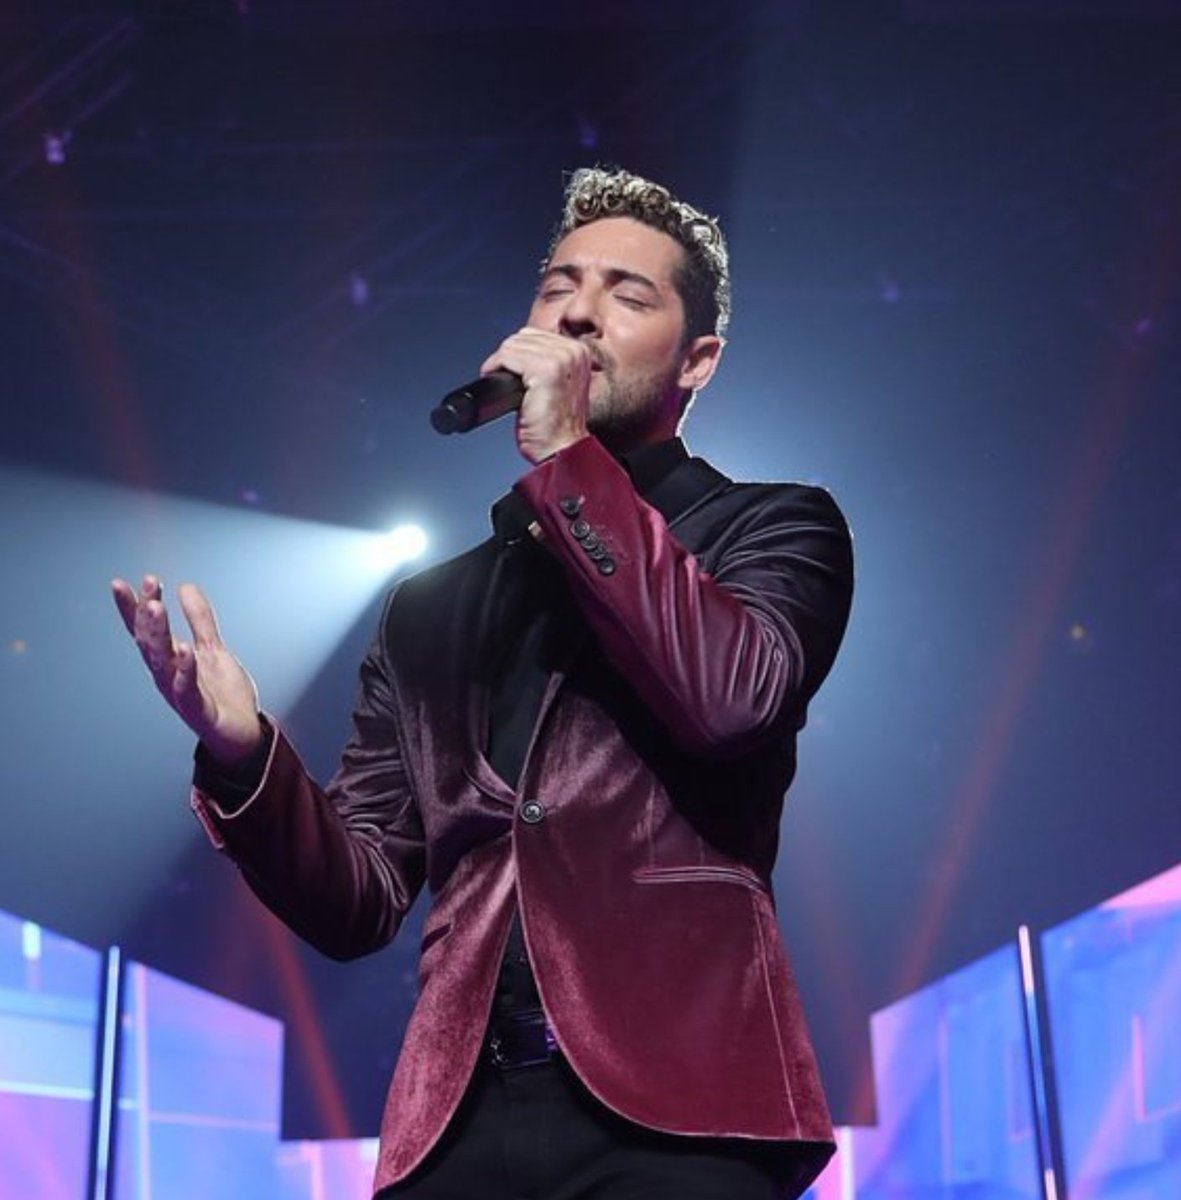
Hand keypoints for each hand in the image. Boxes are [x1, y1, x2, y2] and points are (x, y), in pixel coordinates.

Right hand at [111, 575, 262, 765]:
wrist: (243, 733)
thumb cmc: (222, 695)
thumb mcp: (213, 649)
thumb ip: (200, 621)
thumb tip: (186, 587)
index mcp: (169, 661)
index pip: (145, 631)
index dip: (131, 609)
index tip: (121, 582)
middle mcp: (167, 676)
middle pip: (150, 642)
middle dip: (146, 614)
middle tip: (148, 584)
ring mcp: (180, 694)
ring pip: (162, 663)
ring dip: (157, 635)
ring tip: (156, 607)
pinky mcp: (199, 711)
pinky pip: (188, 690)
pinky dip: (185, 671)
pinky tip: (185, 651)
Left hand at [481, 328, 591, 462]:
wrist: (561, 450)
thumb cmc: (556, 427)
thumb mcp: (558, 386)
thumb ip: (545, 364)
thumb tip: (517, 351)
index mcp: (579, 352)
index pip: (534, 336)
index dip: (517, 354)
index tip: (512, 373)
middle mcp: (573, 351)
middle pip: (522, 337)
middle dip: (507, 358)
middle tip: (504, 380)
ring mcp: (560, 359)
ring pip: (513, 345)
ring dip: (500, 363)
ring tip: (503, 384)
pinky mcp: (545, 370)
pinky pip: (508, 356)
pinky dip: (495, 367)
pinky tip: (496, 381)